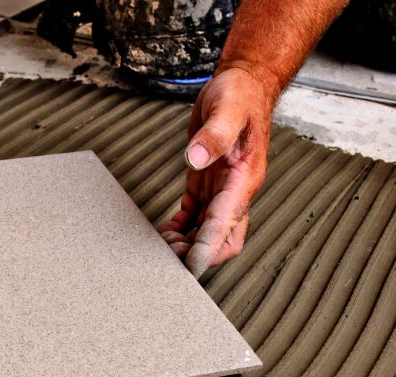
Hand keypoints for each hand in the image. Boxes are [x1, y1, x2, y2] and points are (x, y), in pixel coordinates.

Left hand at [158, 66, 275, 278]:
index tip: (191, 263)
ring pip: (206, 231)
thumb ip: (214, 134)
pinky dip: (181, 228)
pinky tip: (165, 232)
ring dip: (186, 243)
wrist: (242, 85)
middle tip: (169, 257)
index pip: (227, 223)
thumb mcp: (228, 109)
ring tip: (161, 248)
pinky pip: (195, 216)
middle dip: (198, 253)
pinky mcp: (206, 184)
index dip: (209, 247)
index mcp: (244, 178)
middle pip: (222, 238)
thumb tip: (196, 158)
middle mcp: (234, 190)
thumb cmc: (240, 96)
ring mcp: (221, 189)